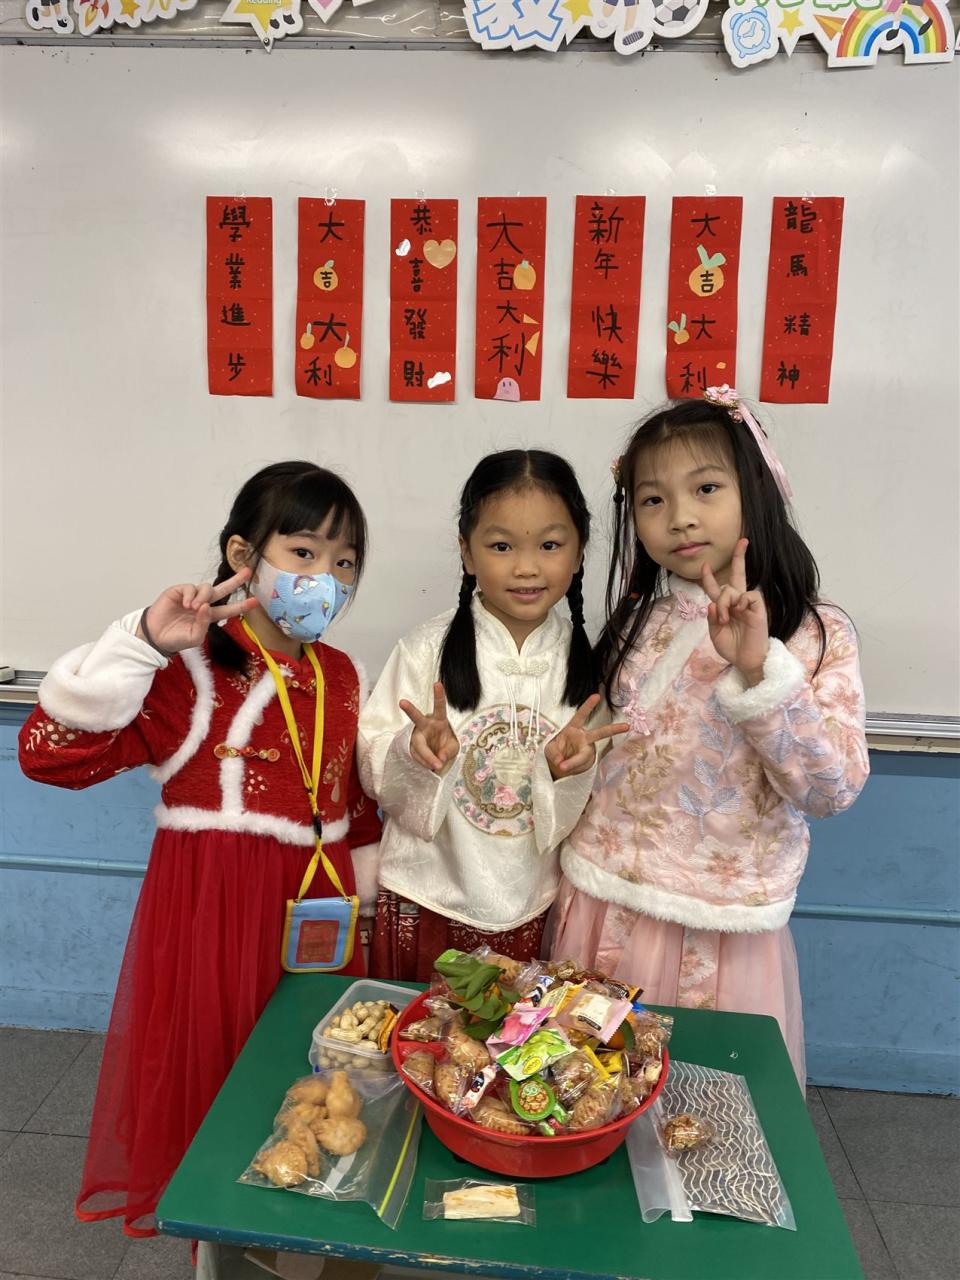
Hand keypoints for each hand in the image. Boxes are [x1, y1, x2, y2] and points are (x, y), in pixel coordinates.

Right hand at [138, 568, 256, 653]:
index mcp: (209, 616)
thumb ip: (204, 624)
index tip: (254, 601)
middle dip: (235, 581)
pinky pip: (190, 587)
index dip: (241, 606)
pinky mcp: (179, 591)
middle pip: (223, 589)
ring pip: (207, 588)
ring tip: (194, 608)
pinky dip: (191, 595)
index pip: (228, 609)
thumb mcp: (194, 637)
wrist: (155, 636)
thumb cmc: (176, 639)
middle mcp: (203, 604)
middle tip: (247, 572)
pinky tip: (186, 605)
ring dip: (204, 596)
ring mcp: (191, 596)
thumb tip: (208, 606)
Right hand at [399, 682, 459, 772]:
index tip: (437, 683)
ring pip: (419, 746)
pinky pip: (419, 757)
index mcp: (439, 720)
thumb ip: (449, 751)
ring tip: (436, 766)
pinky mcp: (412, 748)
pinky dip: (426, 763)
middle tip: (402, 702)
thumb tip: (440, 758)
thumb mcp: (453, 748)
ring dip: (427, 757)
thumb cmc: (446, 746)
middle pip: (416, 717)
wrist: (436, 756)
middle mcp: (425, 725)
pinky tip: (431, 766)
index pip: (440, 707)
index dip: (439, 695)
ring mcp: (417, 737)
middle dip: (410, 710)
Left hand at [545, 694, 629, 779]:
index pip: (581, 715)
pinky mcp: (588, 761)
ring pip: (584, 757)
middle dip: (614, 729)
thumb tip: (561, 763)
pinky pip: (582, 766)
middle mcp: (584, 738)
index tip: (596, 696)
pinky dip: (573, 768)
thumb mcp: (549, 750)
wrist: (558, 765)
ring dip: (573, 763)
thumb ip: (554, 754)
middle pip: (600, 733)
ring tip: (562, 767)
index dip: (588, 706)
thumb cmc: (555, 751)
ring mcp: (588, 750)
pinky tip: (567, 768)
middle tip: (627, 726)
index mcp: (573, 728)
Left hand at [701, 539, 769, 683]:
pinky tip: (739, 612)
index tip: (704, 566)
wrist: (746, 660)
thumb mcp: (715, 632)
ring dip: (724, 602)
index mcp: (726, 606)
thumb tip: (713, 602)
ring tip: (725, 619)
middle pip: (739, 574)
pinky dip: (739, 602)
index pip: (717, 588)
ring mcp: (749, 604)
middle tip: (743, 540)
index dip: (709, 578)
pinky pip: (748, 595)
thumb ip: (712, 616)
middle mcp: (738, 601)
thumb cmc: (732, 647)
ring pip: (732, 589)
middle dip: (739, 557)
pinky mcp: (759, 608)